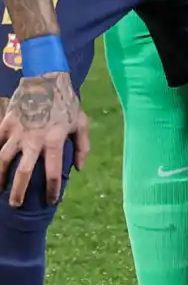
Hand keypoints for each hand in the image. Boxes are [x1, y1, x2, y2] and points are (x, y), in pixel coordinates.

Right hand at [0, 72, 88, 204]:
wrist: (46, 79)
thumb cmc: (67, 103)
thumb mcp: (81, 123)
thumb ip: (82, 147)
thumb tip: (78, 169)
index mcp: (55, 140)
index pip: (53, 172)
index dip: (52, 189)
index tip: (51, 201)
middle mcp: (34, 139)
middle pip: (23, 172)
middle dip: (19, 191)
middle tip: (16, 205)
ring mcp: (17, 132)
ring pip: (3, 160)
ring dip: (0, 177)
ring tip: (0, 190)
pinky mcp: (6, 124)